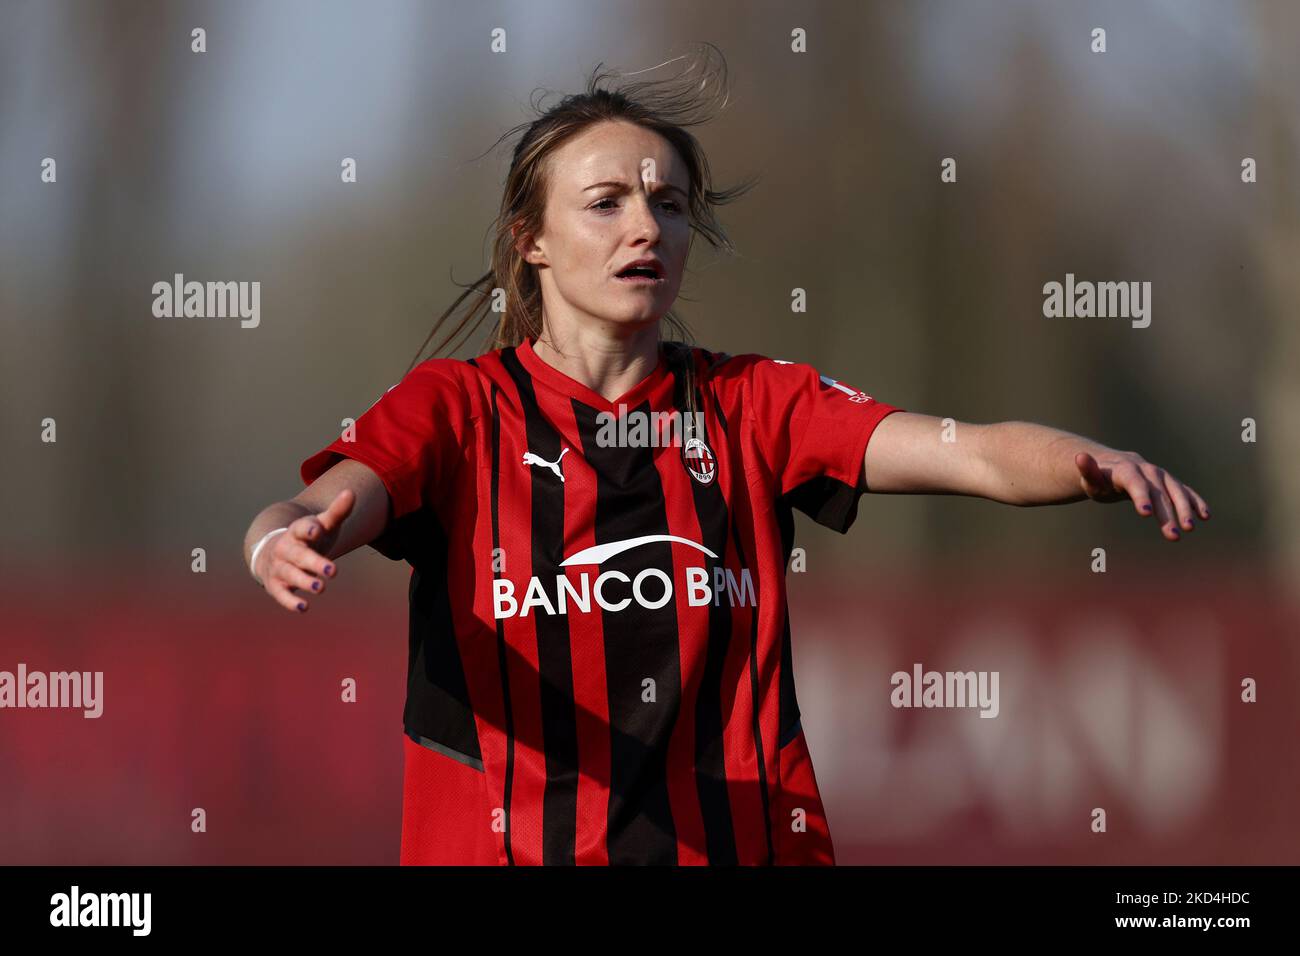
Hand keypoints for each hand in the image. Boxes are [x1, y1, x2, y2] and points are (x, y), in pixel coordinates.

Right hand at [254, 489, 353, 611]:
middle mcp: (285, 549)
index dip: (309, 529)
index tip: (317, 530)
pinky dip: (290, 601)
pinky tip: (303, 607)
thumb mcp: (321, 524)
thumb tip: (351, 493)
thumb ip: (337, 512)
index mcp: (297, 531)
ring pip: (290, 575)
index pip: (301, 528)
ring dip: (304, 582)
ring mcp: (278, 567)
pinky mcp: (275, 585)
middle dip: (314, 563)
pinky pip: (281, 594)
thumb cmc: (305, 538)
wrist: (272, 552)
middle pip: (299, 556)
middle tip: (332, 570)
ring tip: (320, 588)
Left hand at [1074, 451, 1209, 540]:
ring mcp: (1161, 476)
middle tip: (1172, 535)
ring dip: (1185, 509)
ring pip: (1175, 492)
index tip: (1145, 513)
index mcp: (1126, 470)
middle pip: (1158, 493)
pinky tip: (1205, 516)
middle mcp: (1147, 471)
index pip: (1134, 483)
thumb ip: (1086, 470)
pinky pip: (1185, 491)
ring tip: (1190, 528)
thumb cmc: (1099, 478)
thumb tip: (1079, 456)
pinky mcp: (1170, 483)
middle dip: (1166, 514)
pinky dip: (1195, 501)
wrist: (1114, 467)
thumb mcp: (1090, 478)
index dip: (1140, 497)